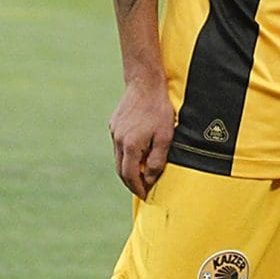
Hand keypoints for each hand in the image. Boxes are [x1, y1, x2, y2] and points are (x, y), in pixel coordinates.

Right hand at [110, 79, 175, 199]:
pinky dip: (126, 154)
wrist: (145, 83)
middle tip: (142, 190)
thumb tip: (149, 178)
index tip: (145, 195)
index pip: (130, 176)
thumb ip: (157, 160)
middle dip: (131, 183)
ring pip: (118, 158)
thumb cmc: (159, 109)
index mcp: (131, 146)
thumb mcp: (165, 137)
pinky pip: (118, 145)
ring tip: (140, 174)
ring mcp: (114, 132)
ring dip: (127, 168)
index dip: (138, 188)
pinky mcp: (114, 124)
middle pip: (121, 170)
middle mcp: (118, 141)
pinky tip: (137, 153)